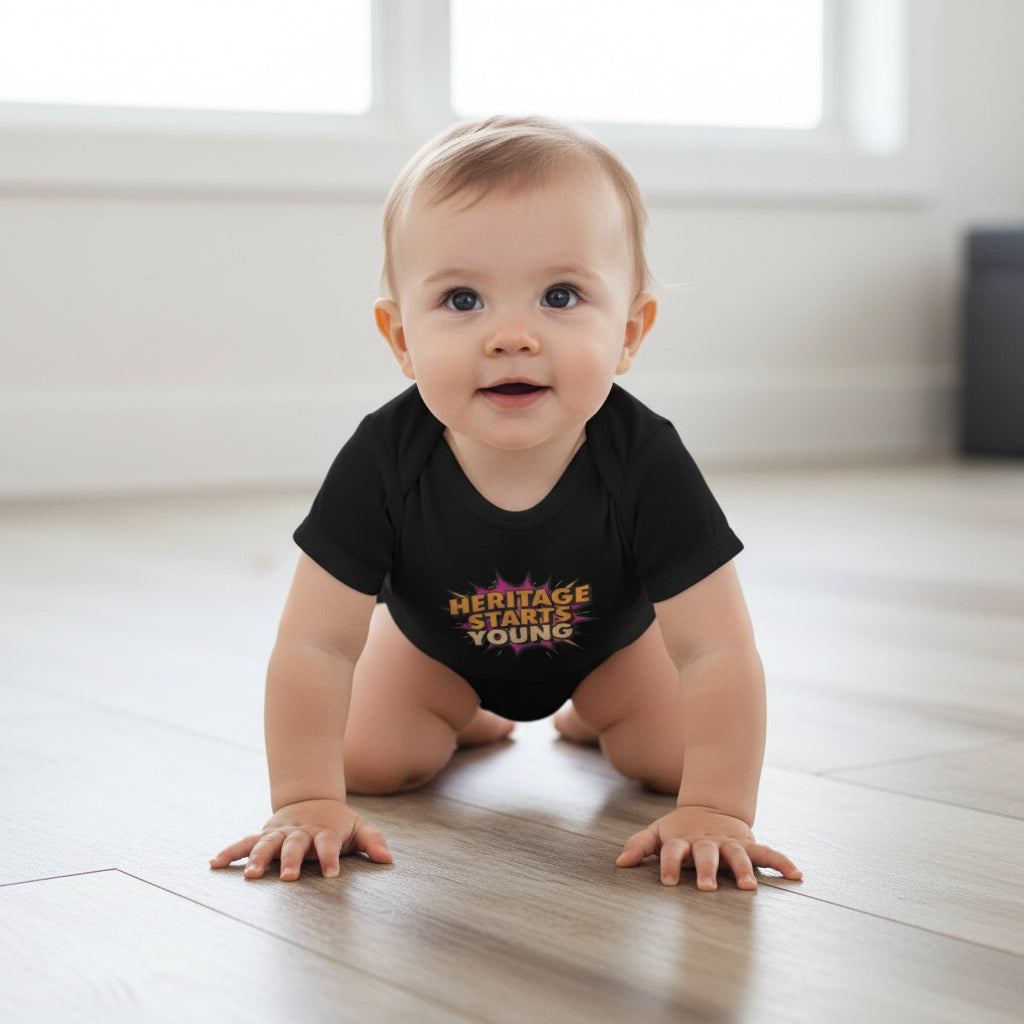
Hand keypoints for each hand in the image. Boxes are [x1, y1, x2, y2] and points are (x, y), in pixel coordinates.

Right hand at [209, 799, 392, 880]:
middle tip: (290, 878)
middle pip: (294, 845)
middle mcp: (299, 832)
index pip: (328, 844)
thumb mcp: (357, 827)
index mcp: (323, 831)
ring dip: (259, 858)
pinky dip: (230, 851)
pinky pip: (244, 843)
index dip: (331, 858)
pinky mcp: (264, 834)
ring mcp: (279, 833)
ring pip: (267, 844)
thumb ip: (371, 841)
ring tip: (250, 875)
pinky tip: (214, 863)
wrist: (311, 799)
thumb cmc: (337, 822)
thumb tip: (388, 859)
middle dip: (292, 860)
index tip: (332, 875)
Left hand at [617, 806, 801, 889]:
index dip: (668, 865)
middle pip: (706, 854)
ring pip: (737, 855)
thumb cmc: (681, 829)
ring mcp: (729, 842)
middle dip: (706, 869)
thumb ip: (640, 845)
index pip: (672, 851)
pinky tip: (796, 874)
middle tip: (706, 886)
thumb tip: (620, 863)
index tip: (666, 882)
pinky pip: (768, 852)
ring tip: (749, 888)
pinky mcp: (748, 843)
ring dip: (743, 869)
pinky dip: (782, 862)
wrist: (711, 806)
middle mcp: (707, 842)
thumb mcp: (658, 832)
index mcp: (683, 840)